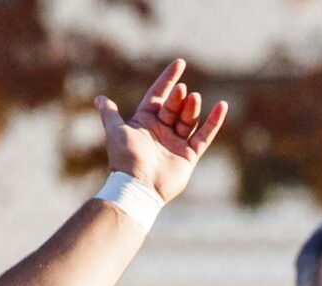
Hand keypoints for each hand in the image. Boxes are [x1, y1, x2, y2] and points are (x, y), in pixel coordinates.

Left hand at [94, 59, 226, 203]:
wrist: (138, 186)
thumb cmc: (125, 158)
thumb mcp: (115, 131)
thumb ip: (110, 114)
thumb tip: (99, 99)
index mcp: (145, 122)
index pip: (158, 95)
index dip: (168, 79)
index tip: (180, 63)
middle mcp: (161, 130)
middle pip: (174, 107)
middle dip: (179, 98)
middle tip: (183, 92)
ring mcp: (176, 143)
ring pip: (188, 119)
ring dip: (192, 108)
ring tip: (193, 99)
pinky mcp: (189, 155)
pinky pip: (204, 136)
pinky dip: (214, 122)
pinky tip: (222, 106)